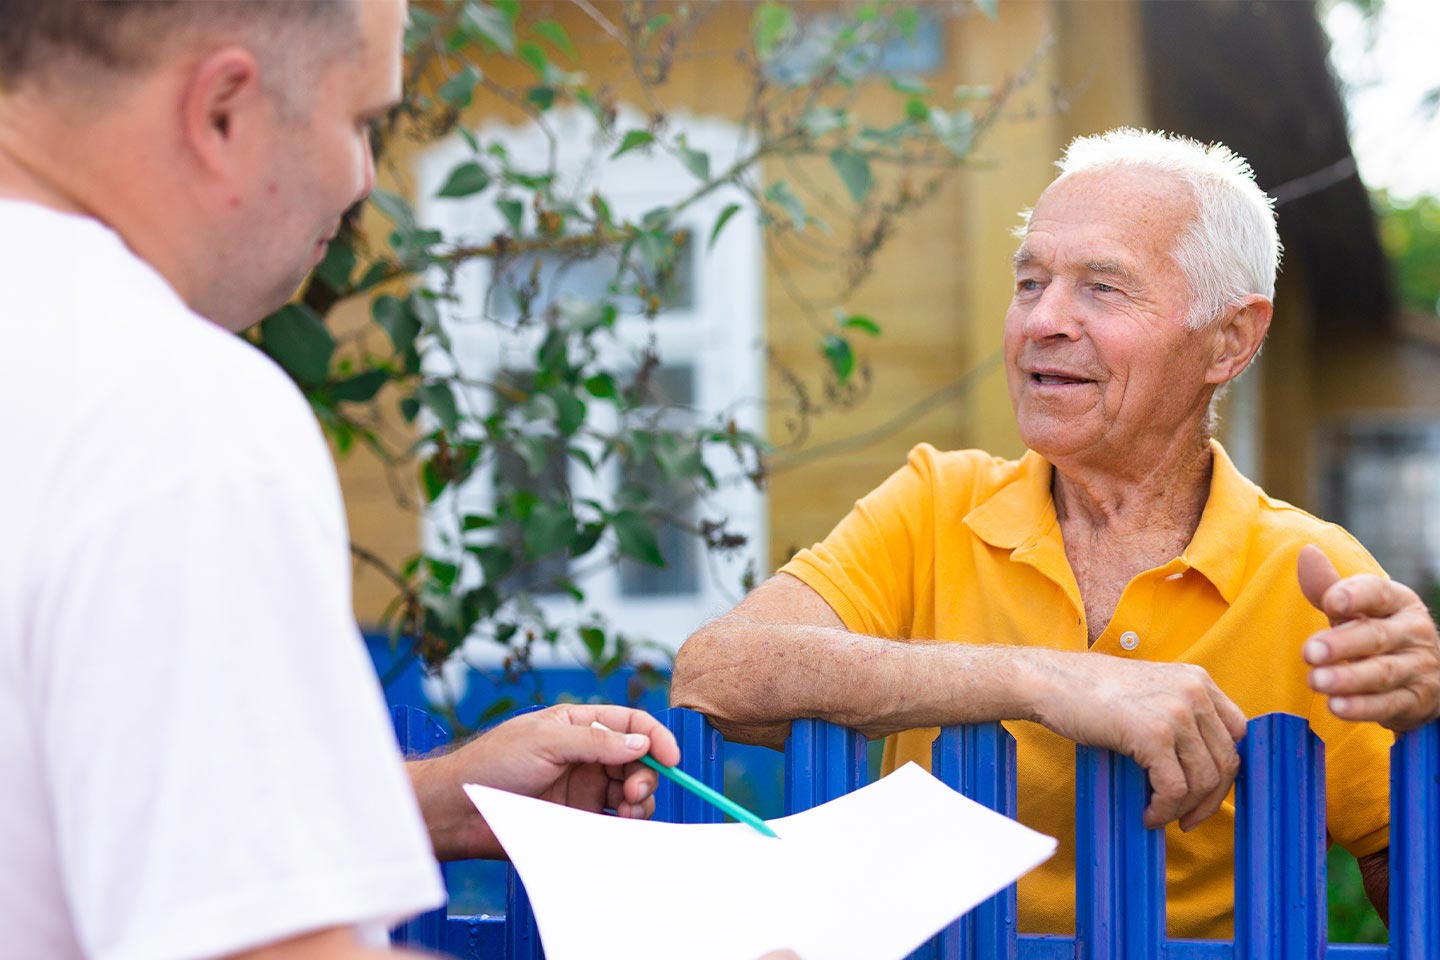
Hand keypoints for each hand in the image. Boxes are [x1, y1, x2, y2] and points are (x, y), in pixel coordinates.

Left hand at [408, 703, 679, 860]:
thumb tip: (642, 742)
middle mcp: (586, 755)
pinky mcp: (579, 818)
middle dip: (646, 774)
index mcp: (578, 726)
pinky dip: (627, 822)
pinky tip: (622, 825)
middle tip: (635, 792)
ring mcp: (584, 787)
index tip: (671, 758)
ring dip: (640, 800)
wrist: (460, 810)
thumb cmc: (493, 763)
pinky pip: (615, 819)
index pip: (630, 724)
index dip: (655, 737)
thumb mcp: (545, 741)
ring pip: (632, 791)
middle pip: (638, 760)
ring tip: (628, 812)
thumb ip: (596, 742)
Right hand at [1027, 650, 1246, 830]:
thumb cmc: (1090, 691)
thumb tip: (1201, 765)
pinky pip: (1175, 788)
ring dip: (1185, 809)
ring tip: (1161, 815)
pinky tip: (1148, 813)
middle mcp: (1194, 691)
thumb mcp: (1150, 692)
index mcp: (1197, 679)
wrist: (1051, 681)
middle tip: (1188, 818)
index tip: (1208, 791)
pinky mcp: (1155, 734)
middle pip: (1226, 760)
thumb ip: (1180, 714)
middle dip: (1211, 799)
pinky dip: (1164, 810)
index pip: (1238, 733)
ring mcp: (1177, 712)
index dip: (1226, 769)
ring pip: (1204, 780)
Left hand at [1297, 544, 1439, 730]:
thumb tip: (1306, 551)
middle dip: (1342, 644)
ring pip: (1383, 673)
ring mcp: (1418, 668)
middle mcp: (1412, 632)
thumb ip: (1328, 586)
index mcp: (1398, 602)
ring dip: (1348, 678)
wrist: (1424, 675)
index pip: (1378, 592)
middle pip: (1377, 636)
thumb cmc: (1377, 631)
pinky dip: (1361, 708)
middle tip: (1309, 652)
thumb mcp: (1356, 609)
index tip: (1330, 601)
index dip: (1355, 596)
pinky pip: (1388, 705)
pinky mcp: (1415, 700)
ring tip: (1316, 681)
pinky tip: (1335, 706)